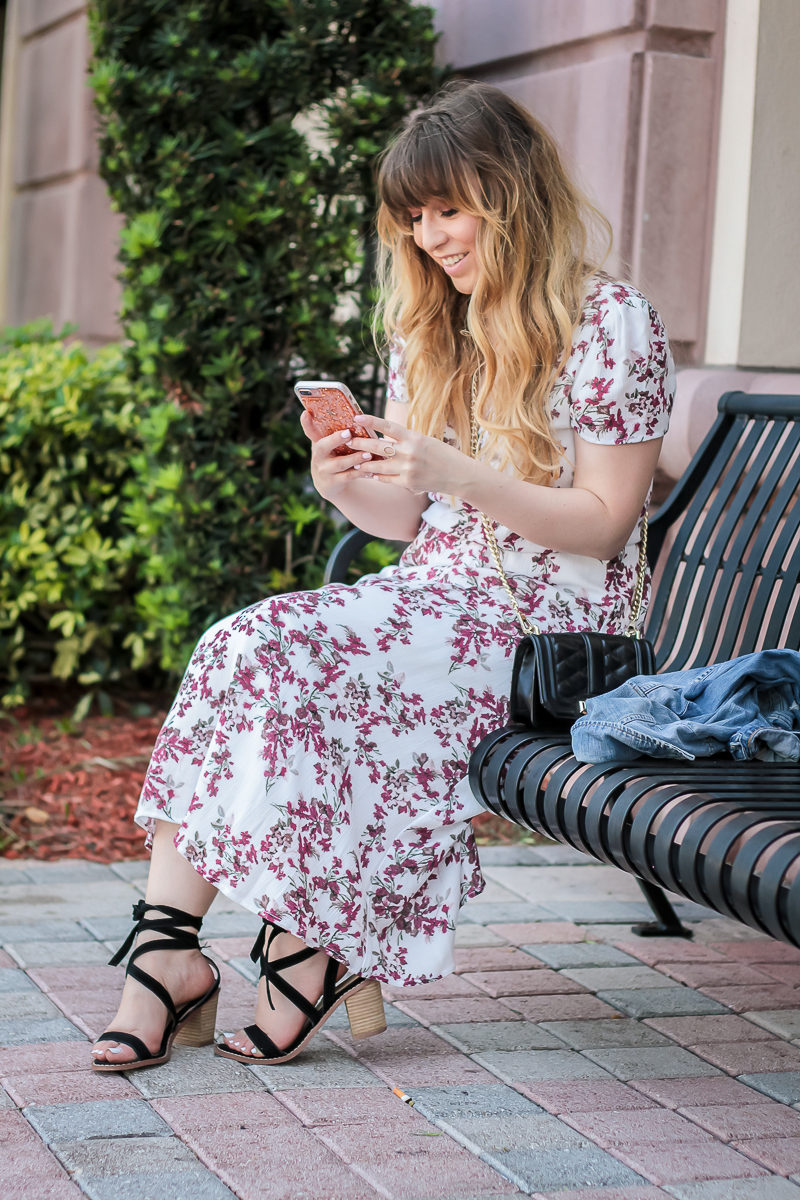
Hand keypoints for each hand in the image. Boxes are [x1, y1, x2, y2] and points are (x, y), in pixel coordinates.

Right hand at [300, 408, 371, 500]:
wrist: (328, 484)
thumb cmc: (333, 457)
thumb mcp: (330, 446)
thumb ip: (336, 434)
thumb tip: (358, 418)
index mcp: (318, 442)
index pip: (309, 430)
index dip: (306, 422)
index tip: (305, 412)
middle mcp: (318, 456)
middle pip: (323, 446)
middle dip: (336, 439)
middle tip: (348, 433)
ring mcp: (324, 470)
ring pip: (340, 463)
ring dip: (355, 458)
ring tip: (368, 454)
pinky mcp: (332, 483)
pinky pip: (348, 477)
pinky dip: (360, 473)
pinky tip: (371, 470)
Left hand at [347, 414, 476, 495]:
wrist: (459, 475)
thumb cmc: (443, 455)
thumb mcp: (426, 441)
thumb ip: (406, 440)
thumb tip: (385, 440)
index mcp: (414, 437)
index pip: (388, 426)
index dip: (371, 421)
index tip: (356, 417)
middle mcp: (409, 452)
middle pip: (378, 446)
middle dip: (360, 444)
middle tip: (348, 441)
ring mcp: (408, 468)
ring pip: (377, 465)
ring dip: (364, 463)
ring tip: (354, 461)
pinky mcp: (408, 482)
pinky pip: (386, 479)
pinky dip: (377, 476)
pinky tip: (370, 474)